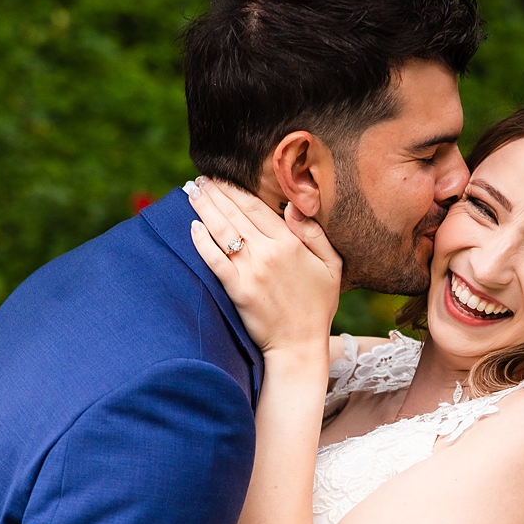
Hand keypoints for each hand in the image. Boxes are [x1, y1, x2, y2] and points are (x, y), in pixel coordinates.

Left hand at [186, 178, 341, 358]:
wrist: (300, 345)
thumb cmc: (317, 306)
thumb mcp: (331, 265)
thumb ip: (315, 234)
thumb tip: (293, 207)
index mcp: (290, 243)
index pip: (256, 207)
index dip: (235, 189)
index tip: (220, 177)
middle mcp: (269, 253)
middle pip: (235, 214)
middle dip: (215, 193)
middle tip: (199, 179)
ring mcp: (251, 271)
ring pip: (222, 231)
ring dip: (204, 209)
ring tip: (191, 192)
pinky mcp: (237, 290)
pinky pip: (215, 260)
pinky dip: (202, 242)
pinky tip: (192, 227)